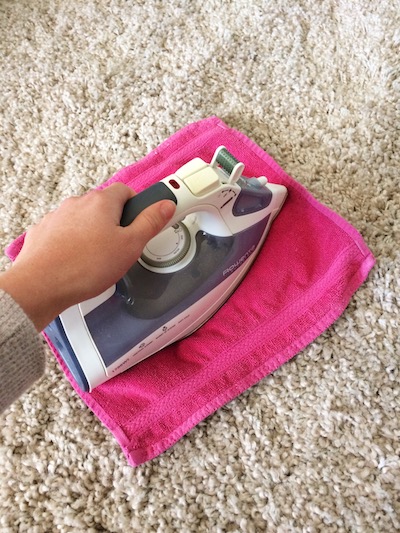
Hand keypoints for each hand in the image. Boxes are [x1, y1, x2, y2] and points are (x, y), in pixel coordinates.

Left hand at [0, 183, 175, 330]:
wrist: (41, 285)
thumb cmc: (85, 267)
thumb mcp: (130, 246)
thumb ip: (150, 223)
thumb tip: (165, 205)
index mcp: (102, 202)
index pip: (126, 191)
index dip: (138, 205)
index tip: (144, 219)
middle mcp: (78, 203)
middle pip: (104, 206)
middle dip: (116, 222)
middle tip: (123, 246)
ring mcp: (58, 216)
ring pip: (84, 219)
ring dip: (94, 232)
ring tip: (99, 258)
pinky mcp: (44, 232)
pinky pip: (65, 232)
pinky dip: (74, 242)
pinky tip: (78, 261)